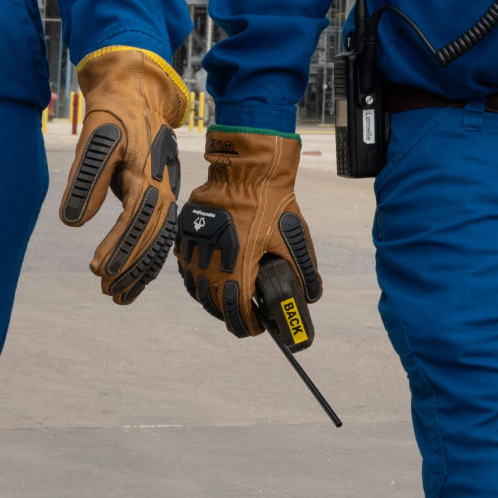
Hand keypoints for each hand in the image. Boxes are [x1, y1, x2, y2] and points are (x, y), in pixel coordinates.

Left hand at [57, 47, 188, 303]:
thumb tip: (73, 222)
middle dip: (130, 266)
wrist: (137, 93)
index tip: (97, 270)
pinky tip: (134, 277)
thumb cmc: (112, 115)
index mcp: (148, 174)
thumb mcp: (95, 140)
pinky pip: (160, 232)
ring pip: (159, 239)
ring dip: (140, 269)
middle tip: (105, 290)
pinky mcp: (162, 194)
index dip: (119, 246)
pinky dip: (148, 257)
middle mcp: (164, 186)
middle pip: (152, 236)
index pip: (136, 219)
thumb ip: (87, 180)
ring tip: (117, 295)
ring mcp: (167, 191)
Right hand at [175, 129, 322, 337]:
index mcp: (238, 268)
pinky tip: (209, 281)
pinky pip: (187, 269)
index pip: (237, 311)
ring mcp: (195, 251)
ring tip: (227, 303)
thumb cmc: (271, 203)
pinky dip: (197, 281)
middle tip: (243, 319)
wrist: (245, 170)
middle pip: (215, 305)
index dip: (248, 325)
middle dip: (230, 316)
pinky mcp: (186, 237)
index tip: (257, 327)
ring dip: (212, 302)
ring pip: (197, 290)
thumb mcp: (292, 237)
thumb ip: (302, 269)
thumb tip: (312, 295)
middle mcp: (211, 264)